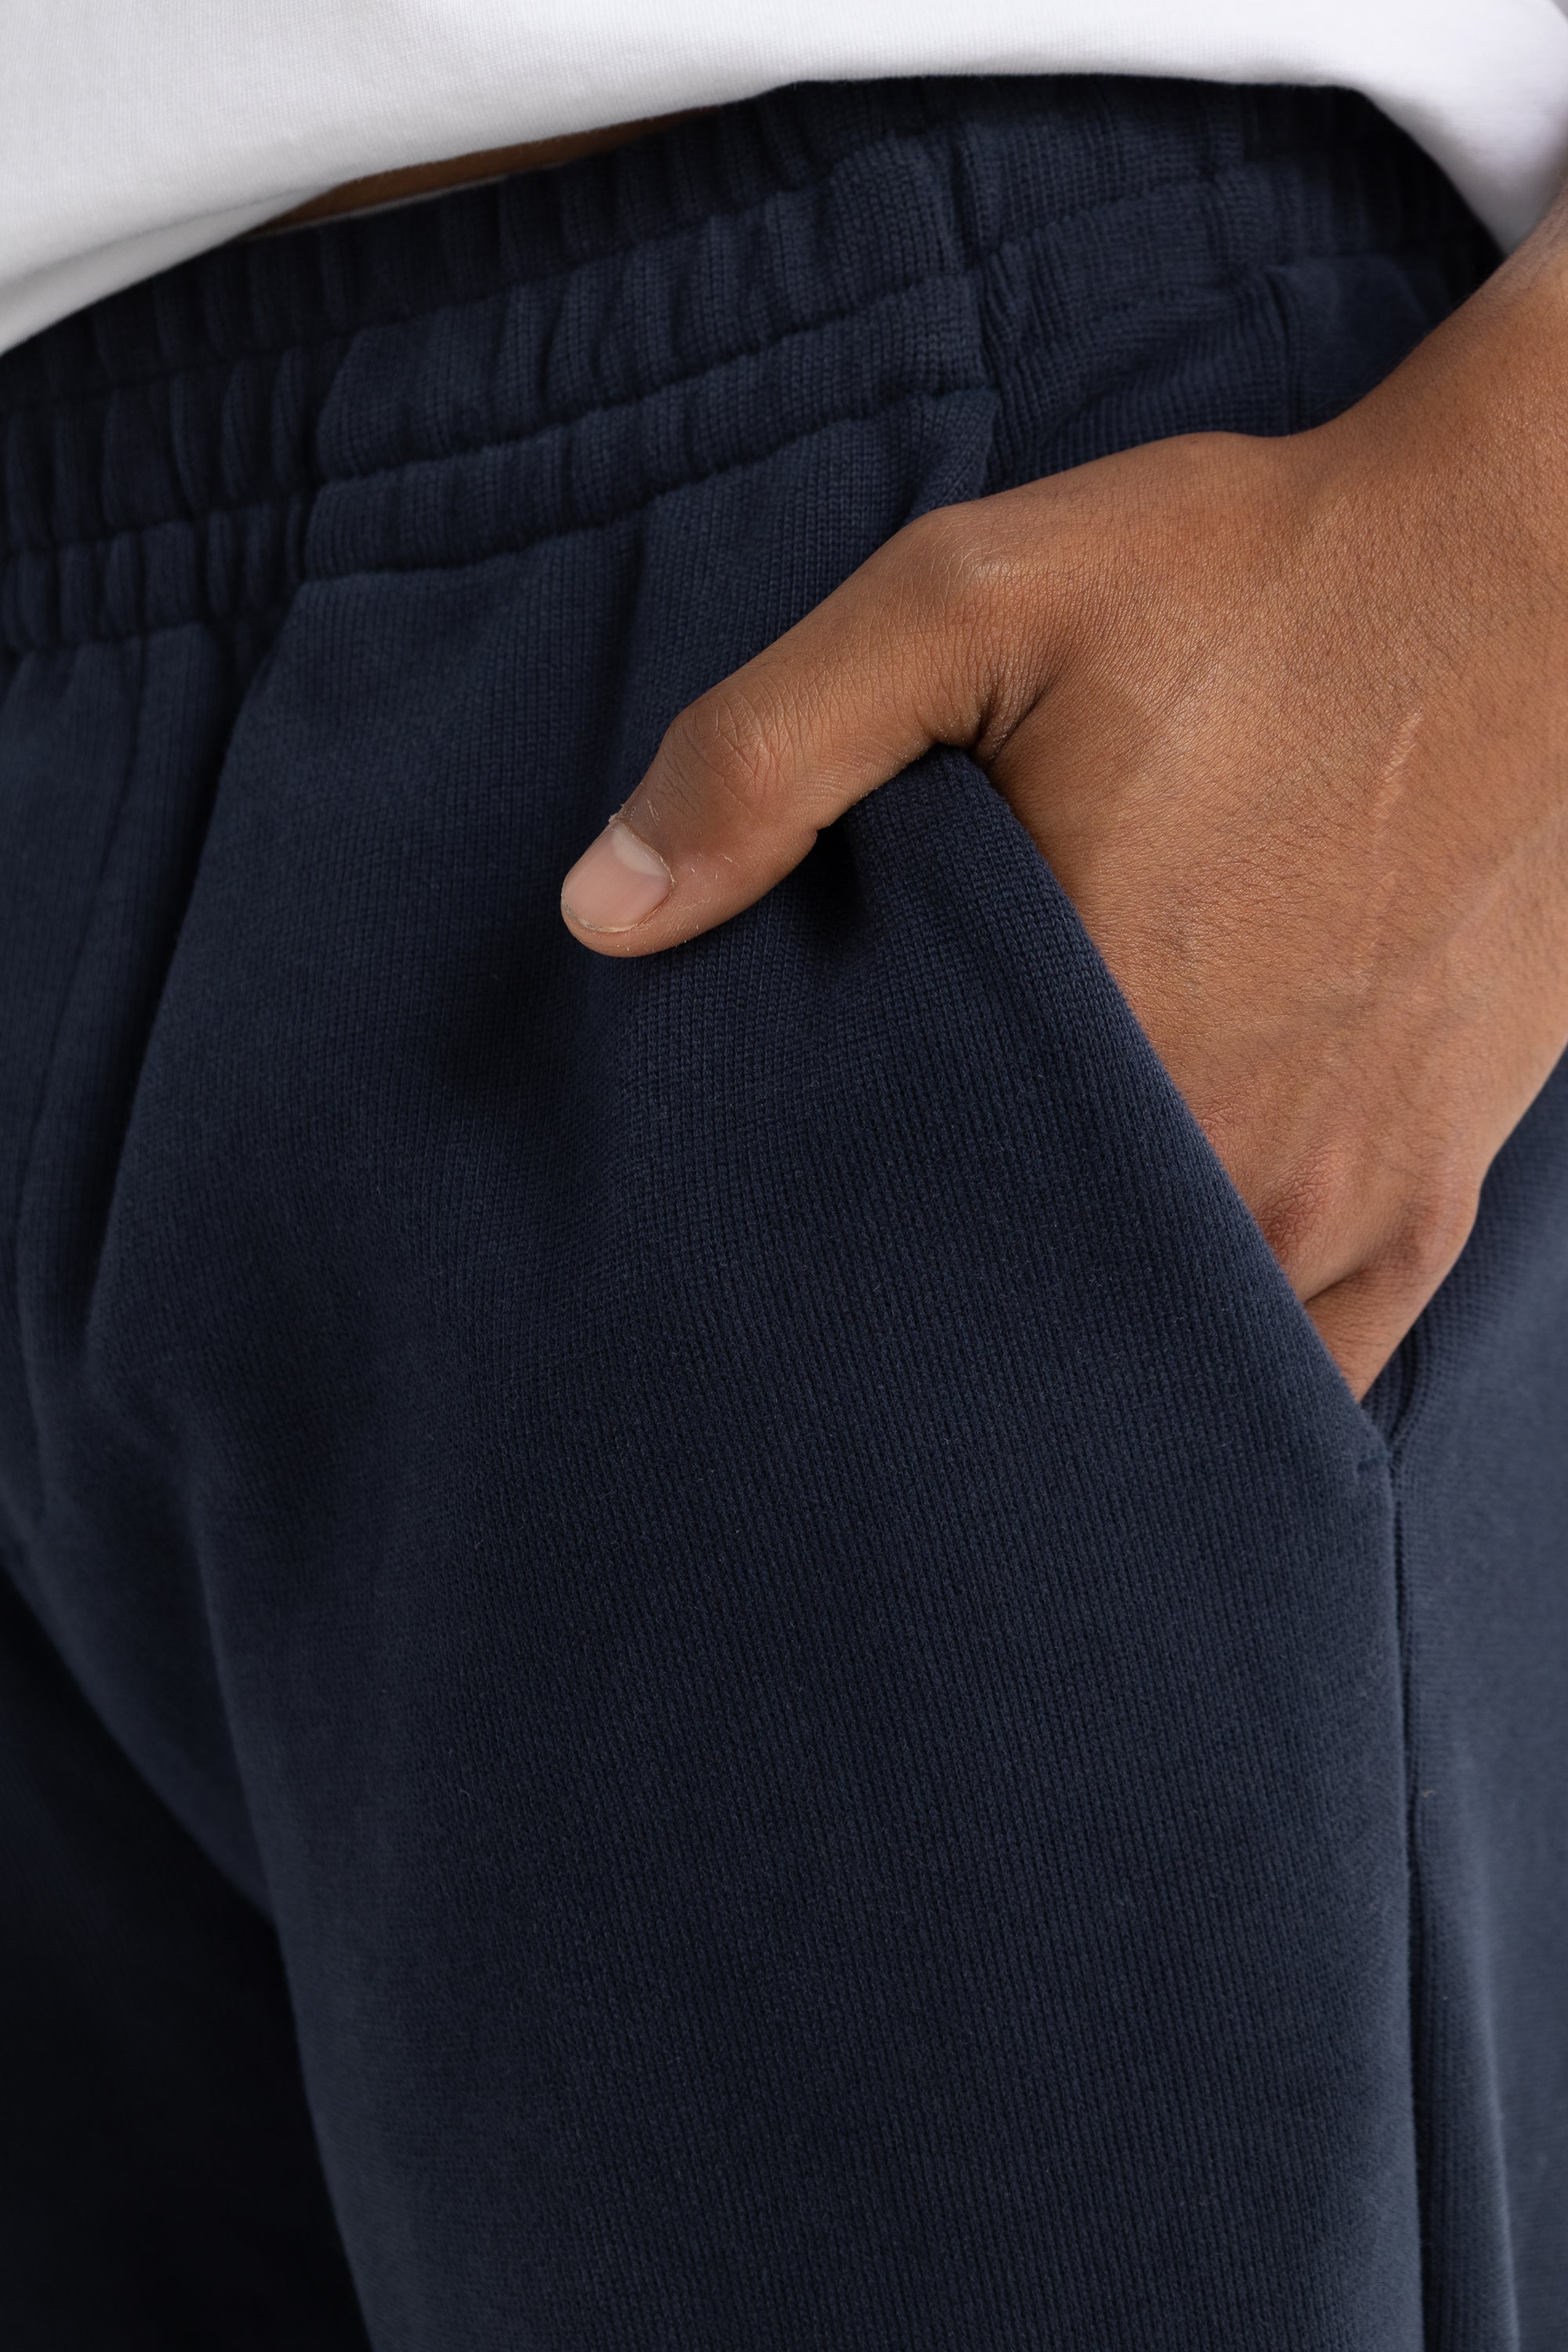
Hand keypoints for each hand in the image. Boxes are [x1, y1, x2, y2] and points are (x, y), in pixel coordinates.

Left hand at [559, 206, 1567, 1399]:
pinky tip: (1147, 1344)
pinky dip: (1225, 1370)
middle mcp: (1224, 1166)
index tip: (769, 1234)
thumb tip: (602, 914)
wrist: (1544, 569)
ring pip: (1160, 1360)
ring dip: (1070, 1348)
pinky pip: (1315, 1362)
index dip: (817, 1242)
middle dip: (935, 1308)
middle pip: (1023, 1310)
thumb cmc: (1259, 580)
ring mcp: (1345, 1201)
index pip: (891, 1227)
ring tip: (994, 1307)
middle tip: (868, 1282)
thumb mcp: (974, 598)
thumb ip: (770, 751)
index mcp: (1090, 1042)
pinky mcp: (1433, 1195)